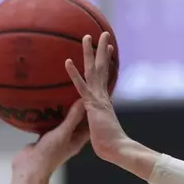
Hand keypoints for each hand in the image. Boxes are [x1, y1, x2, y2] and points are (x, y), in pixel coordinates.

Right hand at [10, 100, 88, 177]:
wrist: (30, 167)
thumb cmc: (49, 153)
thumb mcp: (63, 133)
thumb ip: (73, 117)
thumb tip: (83, 101)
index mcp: (78, 140)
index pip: (89, 125)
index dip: (92, 113)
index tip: (92, 98)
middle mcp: (69, 139)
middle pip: (76, 122)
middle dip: (77, 109)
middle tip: (77, 92)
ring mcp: (57, 138)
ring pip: (62, 122)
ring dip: (62, 111)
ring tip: (63, 94)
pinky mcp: (45, 137)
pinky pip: (49, 123)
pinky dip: (49, 115)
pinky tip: (47, 104)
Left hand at [64, 33, 138, 168]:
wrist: (116, 149)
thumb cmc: (108, 145)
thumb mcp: (100, 130)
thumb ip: (97, 123)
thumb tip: (97, 123)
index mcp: (104, 101)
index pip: (105, 77)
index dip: (107, 62)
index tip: (109, 50)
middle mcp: (102, 95)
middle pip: (101, 68)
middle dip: (102, 50)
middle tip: (104, 34)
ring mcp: (97, 98)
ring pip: (92, 71)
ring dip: (89, 53)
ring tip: (87, 36)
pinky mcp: (91, 104)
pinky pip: (81, 86)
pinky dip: (74, 74)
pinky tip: (67, 61)